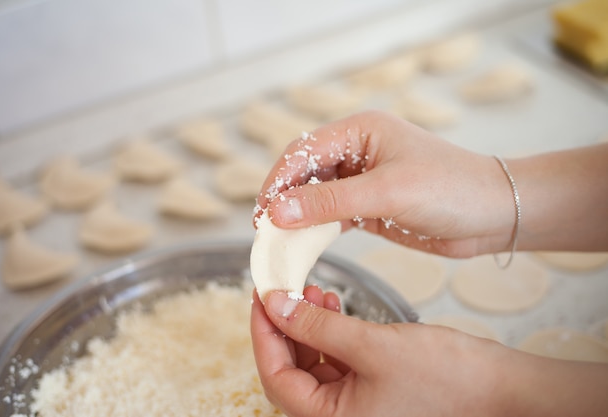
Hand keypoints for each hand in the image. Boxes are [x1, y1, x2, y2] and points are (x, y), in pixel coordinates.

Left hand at [251, 287, 508, 416]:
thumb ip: (318, 326)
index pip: (276, 377)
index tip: (260, 297)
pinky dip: (330, 333)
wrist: (501, 390)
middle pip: (291, 371)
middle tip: (283, 290)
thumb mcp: (372, 346)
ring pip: (313, 363)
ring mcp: (356, 406)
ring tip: (313, 291)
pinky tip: (332, 305)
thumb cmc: (448, 379)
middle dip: (286, 326)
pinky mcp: (371, 391)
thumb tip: (276, 306)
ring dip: (308, 325)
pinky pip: (337, 362)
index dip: (263, 333)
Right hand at [255, 110, 515, 257]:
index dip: (278, 181)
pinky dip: (316, 230)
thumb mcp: (388, 192)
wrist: (494, 215)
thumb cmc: (450, 189)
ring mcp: (362, 180)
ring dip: (297, 217)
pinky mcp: (370, 206)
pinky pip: (332, 215)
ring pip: (315, 196)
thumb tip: (278, 211)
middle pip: (304, 173)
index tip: (261, 213)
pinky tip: (304, 245)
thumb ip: (331, 201)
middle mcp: (357, 151)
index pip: (303, 152)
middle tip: (265, 231)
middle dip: (283, 200)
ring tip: (278, 242)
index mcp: (359, 131)